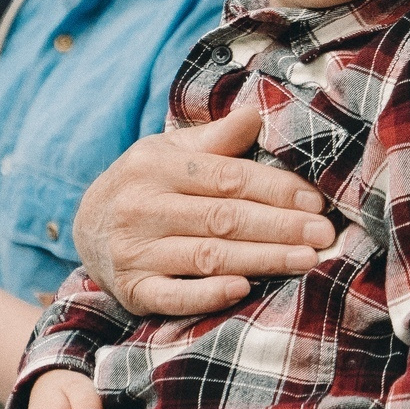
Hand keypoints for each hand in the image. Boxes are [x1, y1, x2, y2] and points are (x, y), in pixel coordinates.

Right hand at [69, 105, 335, 316]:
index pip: (226, 178)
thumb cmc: (145, 184)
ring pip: (207, 256)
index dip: (274, 189)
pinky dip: (207, 294)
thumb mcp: (170, 151)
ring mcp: (134, 252)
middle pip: (222, 218)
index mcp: (155, 167)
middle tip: (324, 234)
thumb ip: (216, 139)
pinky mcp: (132, 290)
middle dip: (280, 226)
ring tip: (306, 260)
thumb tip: (255, 112)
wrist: (85, 226)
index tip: (315, 201)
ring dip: (261, 259)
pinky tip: (244, 289)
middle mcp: (141, 208)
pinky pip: (172, 296)